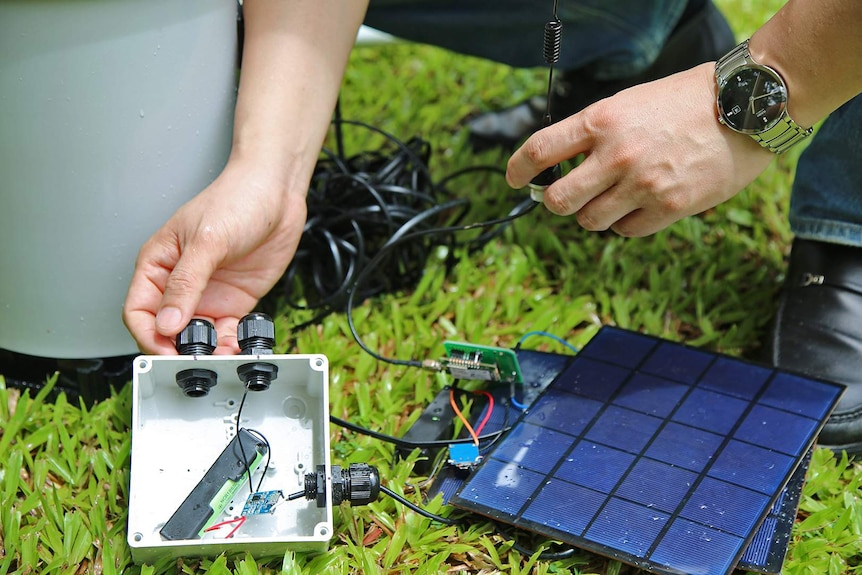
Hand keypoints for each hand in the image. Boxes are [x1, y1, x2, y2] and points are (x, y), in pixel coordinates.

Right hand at [123, 156, 306, 354]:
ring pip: (196, 336)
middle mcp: (179, 283)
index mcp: (159, 264)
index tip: (164, 349)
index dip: (147, 334)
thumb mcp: (207, 241)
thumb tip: (166, 322)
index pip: (138, 310)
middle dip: (176, 348)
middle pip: (165, 329)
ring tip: (220, 356)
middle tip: (194, 359)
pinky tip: (235, 348)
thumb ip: (186, 284)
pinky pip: (225, 333)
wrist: (277, 192)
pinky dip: (228, 345)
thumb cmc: (236, 199)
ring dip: (205, 351)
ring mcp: (207, 294)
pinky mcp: (233, 301)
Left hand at [506, 63, 774, 235]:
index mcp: (601, 120)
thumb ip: (594, 134)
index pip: (539, 150)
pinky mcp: (669, 207)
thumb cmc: (685, 100)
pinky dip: (627, 224)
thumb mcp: (629, 103)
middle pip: (557, 200)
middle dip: (556, 201)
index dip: (517, 169)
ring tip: (614, 197)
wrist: (746, 106)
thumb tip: (563, 166)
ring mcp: (642, 184)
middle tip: (566, 196)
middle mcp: (616, 154)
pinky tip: (642, 204)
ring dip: (594, 214)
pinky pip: (627, 231)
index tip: (513, 178)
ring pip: (590, 222)